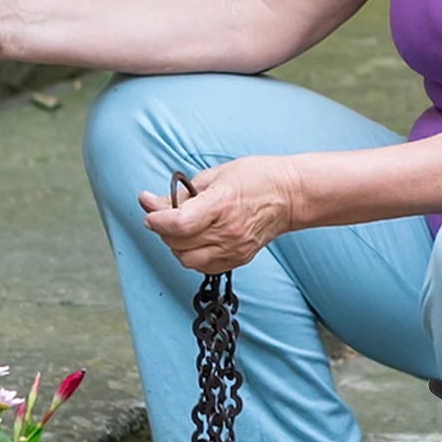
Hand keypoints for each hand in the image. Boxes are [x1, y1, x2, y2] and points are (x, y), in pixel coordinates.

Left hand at [139, 157, 297, 273]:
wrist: (291, 195)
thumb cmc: (257, 178)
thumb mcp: (216, 175)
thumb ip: (183, 192)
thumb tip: (151, 203)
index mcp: (222, 203)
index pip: (178, 223)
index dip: (157, 220)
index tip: (150, 212)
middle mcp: (228, 230)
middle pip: (178, 243)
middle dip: (162, 230)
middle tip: (163, 216)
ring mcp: (235, 248)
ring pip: (187, 259)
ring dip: (176, 246)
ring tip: (180, 230)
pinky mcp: (239, 258)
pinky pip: (203, 266)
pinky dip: (192, 256)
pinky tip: (196, 241)